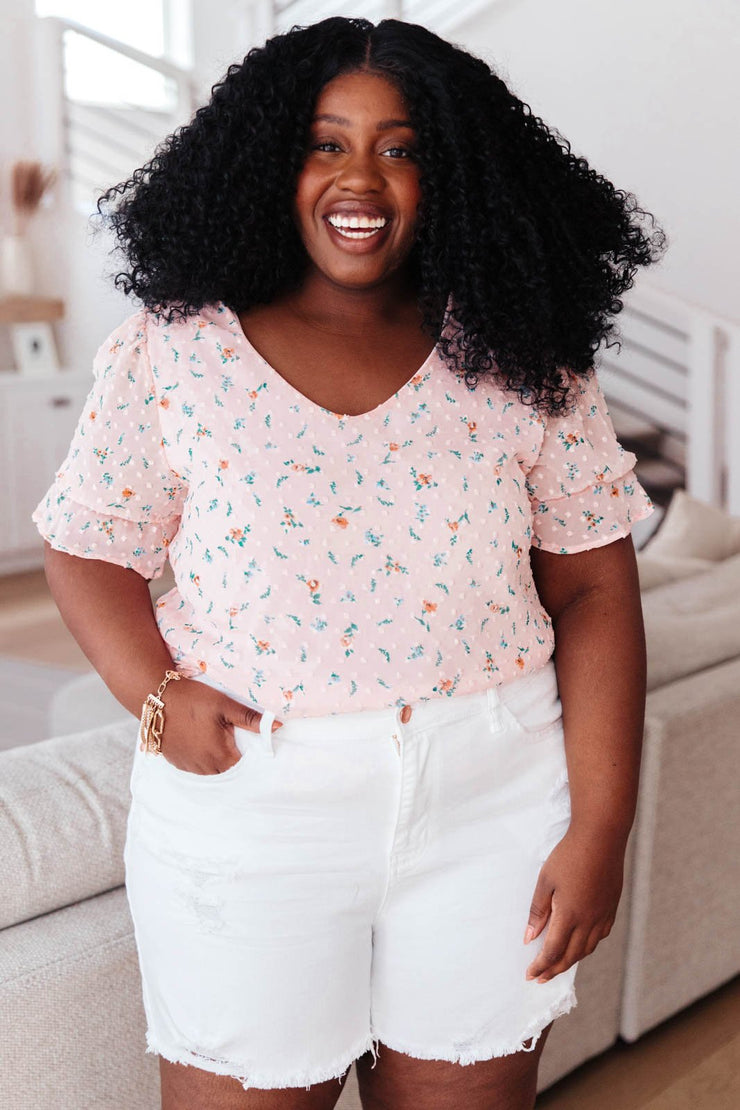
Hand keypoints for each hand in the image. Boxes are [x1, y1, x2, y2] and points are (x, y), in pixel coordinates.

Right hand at [155, 677, 282, 774]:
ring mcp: (188, 766)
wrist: (156, 697)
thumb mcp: (225, 705)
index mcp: (219, 754)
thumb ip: (250, 718)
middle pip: (226, 771)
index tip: (251, 747)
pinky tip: (200, 744)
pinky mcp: (175, 762)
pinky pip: (194, 768)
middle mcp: (204, 766)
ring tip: (217, 742)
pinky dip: (201, 761)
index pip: (242, 767)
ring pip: (210, 771)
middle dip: (232, 759)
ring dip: (216, 761)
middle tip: (234, 741)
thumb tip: (278, 726)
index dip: (249, 758)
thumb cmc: (193, 699)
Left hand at [523, 826, 625, 982]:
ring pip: (587, 949)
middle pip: (571, 956)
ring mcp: (603, 915)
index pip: (553, 951)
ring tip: (558, 965)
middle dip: (554, 969)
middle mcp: (589, 921)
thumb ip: (538, 911)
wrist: (601, 838)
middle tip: (541, 977)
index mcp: (570, 915)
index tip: (530, 975)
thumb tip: (529, 937)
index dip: (540, 966)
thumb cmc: (569, 855)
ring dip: (571, 960)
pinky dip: (587, 946)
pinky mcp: (611, 908)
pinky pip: (600, 936)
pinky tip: (581, 944)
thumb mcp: (546, 881)